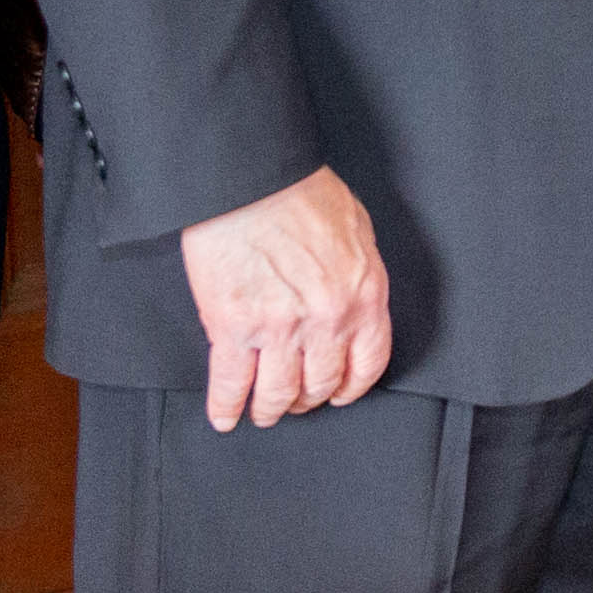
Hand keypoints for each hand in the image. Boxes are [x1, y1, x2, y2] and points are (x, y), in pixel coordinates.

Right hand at [179, 167, 396, 430]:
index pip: (368, 363)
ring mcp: (281, 328)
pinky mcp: (234, 328)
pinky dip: (227, 406)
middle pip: (321, 384)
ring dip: (270, 409)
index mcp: (363, 294)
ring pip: (279, 393)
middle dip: (308, 399)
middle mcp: (328, 319)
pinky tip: (224, 415)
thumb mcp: (355, 229)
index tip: (339, 393)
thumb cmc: (299, 191)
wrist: (250, 177)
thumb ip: (357, 273)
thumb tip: (352, 297)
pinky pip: (232, 383)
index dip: (351, 386)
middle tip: (296, 400)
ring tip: (263, 411)